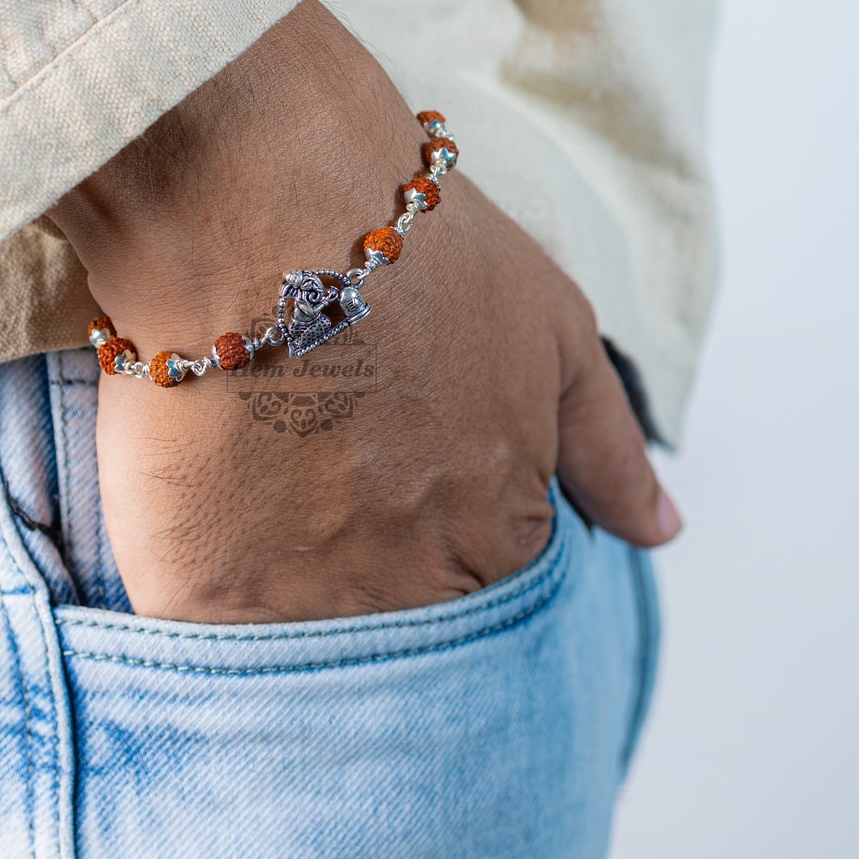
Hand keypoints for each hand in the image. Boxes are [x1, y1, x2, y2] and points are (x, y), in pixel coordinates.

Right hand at [48, 0, 681, 620]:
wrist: (270, 207)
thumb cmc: (422, 256)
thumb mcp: (556, 334)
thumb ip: (609, 451)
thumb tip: (661, 533)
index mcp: (502, 535)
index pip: (488, 600)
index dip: (440, 545)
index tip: (398, 492)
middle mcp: (414, 587)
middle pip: (395, 634)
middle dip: (368, 583)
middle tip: (321, 497)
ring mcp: (305, 597)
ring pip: (301, 650)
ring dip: (285, 601)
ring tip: (258, 508)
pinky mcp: (200, 592)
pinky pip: (208, 637)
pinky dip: (205, 602)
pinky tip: (197, 528)